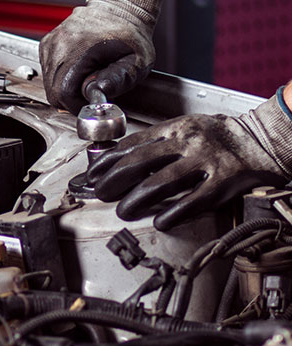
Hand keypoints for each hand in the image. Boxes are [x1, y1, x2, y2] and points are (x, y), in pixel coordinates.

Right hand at [39, 0, 168, 114]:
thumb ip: (119, 79)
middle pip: (53, 92)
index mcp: (79, 50)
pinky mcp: (47, 44)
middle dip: (72, 99)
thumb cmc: (129, 34)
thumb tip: (98, 93)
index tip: (92, 100)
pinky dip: (60, 77)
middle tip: (91, 90)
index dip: (77, 104)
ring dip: (66, 87)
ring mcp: (51, 44)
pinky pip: (48, 72)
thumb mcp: (136, 61)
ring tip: (87, 76)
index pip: (63, 93)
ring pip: (48, 84)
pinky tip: (78, 68)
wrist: (119, 8)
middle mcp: (59, 45)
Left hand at [87, 89, 291, 230]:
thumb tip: (123, 157)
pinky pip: (194, 200)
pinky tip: (160, 222)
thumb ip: (157, 141)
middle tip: (100, 193)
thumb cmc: (215, 135)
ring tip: (123, 210)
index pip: (133, 143)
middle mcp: (186, 142)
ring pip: (162, 181)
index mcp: (174, 128)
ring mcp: (205, 161)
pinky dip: (174, 212)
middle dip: (115, 179)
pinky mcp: (223, 181)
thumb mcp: (184, 128)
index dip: (109, 160)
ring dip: (137, 198)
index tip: (93, 173)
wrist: (257, 139)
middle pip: (141, 161)